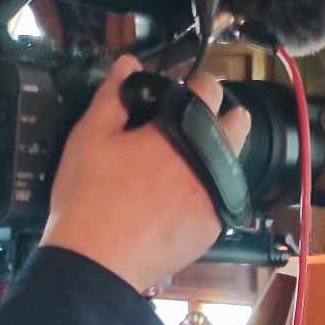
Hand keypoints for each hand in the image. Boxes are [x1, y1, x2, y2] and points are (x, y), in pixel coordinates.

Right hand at [38, 55, 252, 293]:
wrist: (97, 261)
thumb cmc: (88, 193)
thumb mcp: (90, 136)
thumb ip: (112, 95)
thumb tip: (127, 64)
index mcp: (183, 130)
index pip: (210, 88)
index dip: (197, 84)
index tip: (184, 90)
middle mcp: (211, 160)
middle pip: (236, 124)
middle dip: (219, 116)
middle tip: (188, 124)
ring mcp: (217, 195)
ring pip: (233, 161)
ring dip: (217, 152)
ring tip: (184, 158)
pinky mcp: (215, 226)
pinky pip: (223, 195)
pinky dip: (210, 187)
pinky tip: (182, 193)